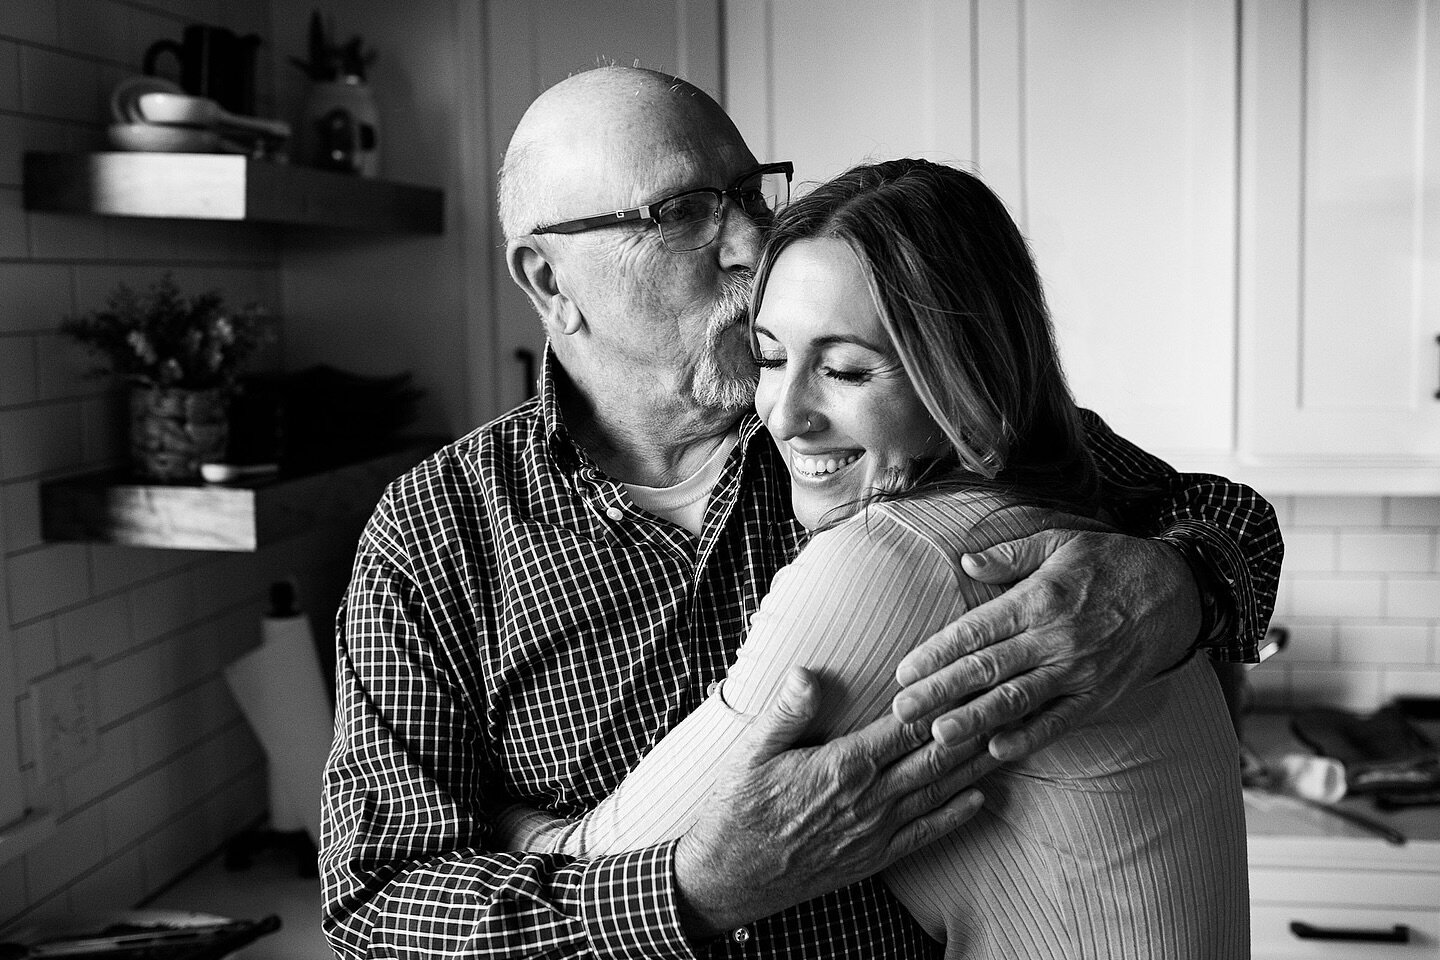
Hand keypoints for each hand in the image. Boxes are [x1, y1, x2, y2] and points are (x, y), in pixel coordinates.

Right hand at [673, 667, 992, 938]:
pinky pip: (925, 833)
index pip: (907, 725)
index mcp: (843, 765)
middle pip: (935, 755)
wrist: (729, 876)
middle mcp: (868, 799)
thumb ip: (787, 711)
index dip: (945, 700)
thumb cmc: (738, 808)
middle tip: (1010, 701)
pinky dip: (956, 814)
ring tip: (1009, 739)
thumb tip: (808, 672)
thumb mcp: (752, 751)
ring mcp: (874, 831)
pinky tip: (978, 796)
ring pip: (937, 791)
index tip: (974, 677)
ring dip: (975, 765)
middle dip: (974, 727)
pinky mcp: (873, 857)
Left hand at [891, 524, 1198, 762]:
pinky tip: (996, 751)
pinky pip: (1059, 722)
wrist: (1178, 590)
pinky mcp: (1099, 696)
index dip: (936, 653)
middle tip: (900, 712)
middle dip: (940, 692)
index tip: (902, 673)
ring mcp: (1078, 671)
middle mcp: (1054, 638)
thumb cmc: (1109, 562)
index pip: (975, 631)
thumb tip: (966, 561)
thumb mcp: (1059, 541)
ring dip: (974, 720)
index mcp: (1037, 599)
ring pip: (1016, 700)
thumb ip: (1010, 555)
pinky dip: (1028, 738)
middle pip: (987, 670)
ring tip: (937, 737)